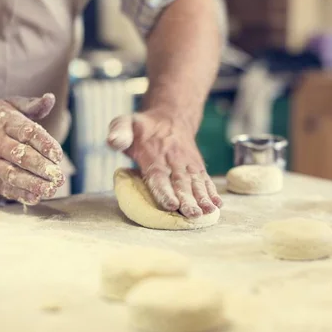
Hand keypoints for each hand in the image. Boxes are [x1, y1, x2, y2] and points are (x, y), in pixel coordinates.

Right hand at [0, 94, 64, 204]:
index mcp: (4, 121)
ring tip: (51, 189)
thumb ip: (32, 105)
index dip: (45, 144)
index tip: (58, 156)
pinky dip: (19, 194)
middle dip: (42, 167)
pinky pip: (2, 188)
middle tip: (59, 177)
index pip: (27, 132)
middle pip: (20, 156)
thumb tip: (50, 98)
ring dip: (33, 184)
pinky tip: (35, 197)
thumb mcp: (9, 106)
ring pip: (11, 174)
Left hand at [108, 109, 222, 217]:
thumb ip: (119, 132)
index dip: (165, 191)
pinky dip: (212, 192)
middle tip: (193, 215)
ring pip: (196, 182)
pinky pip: (205, 179)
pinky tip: (217, 205)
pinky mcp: (197, 166)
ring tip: (208, 212)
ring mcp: (187, 163)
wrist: (171, 116)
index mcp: (154, 153)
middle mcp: (173, 160)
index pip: (159, 175)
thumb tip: (114, 142)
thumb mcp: (125, 123)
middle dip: (188, 200)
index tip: (171, 204)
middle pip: (181, 183)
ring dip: (203, 198)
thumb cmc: (143, 127)